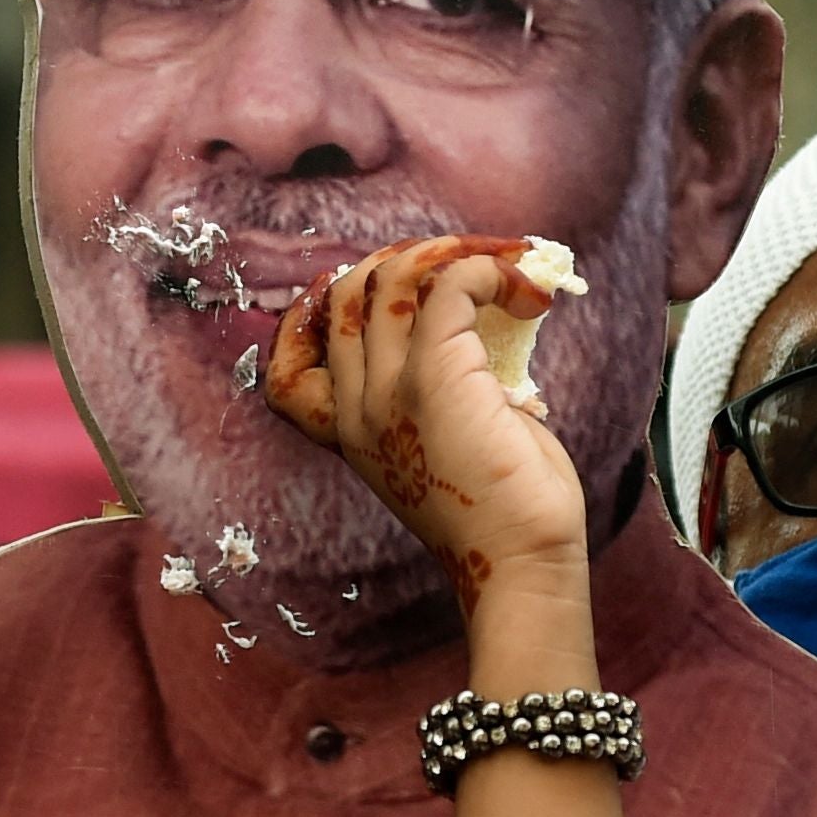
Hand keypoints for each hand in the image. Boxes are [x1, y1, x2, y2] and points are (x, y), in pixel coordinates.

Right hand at [265, 236, 588, 598]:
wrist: (519, 560)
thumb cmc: (502, 510)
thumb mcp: (444, 446)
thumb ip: (434, 392)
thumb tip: (473, 328)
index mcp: (349, 431)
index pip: (292, 356)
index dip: (327, 307)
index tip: (381, 283)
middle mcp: (356, 407)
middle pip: (343, 296)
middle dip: (402, 262)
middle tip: (465, 267)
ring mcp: (387, 391)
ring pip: (388, 279)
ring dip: (450, 256)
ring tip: (501, 268)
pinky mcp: (433, 375)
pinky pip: (447, 286)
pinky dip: (488, 271)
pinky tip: (524, 293)